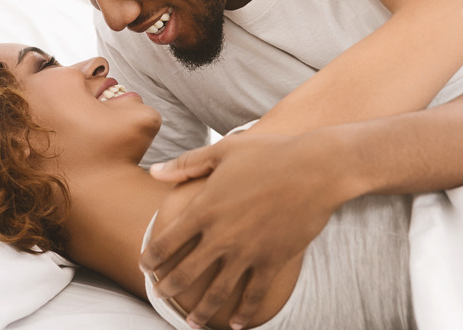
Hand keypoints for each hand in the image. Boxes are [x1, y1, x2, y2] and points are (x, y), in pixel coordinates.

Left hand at [143, 131, 344, 328]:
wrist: (316, 169)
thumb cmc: (270, 153)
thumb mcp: (224, 150)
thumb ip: (186, 163)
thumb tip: (154, 172)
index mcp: (204, 209)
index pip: (166, 242)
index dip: (151, 258)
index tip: (145, 266)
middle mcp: (221, 236)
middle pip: (185, 273)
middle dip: (168, 288)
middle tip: (160, 296)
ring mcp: (247, 252)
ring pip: (217, 292)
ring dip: (201, 311)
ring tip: (192, 322)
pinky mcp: (272, 261)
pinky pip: (253, 295)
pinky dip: (244, 312)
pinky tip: (237, 324)